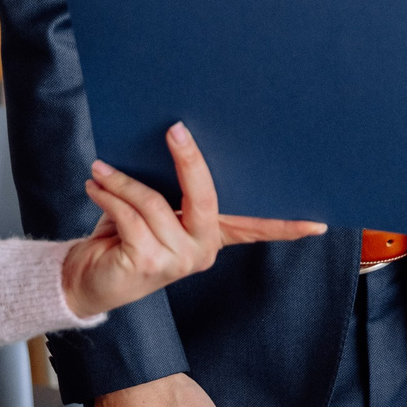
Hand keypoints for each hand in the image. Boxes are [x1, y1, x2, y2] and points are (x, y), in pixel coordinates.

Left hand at [60, 122, 324, 319]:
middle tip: (175, 129)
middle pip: (207, 198)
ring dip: (123, 180)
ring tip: (101, 167)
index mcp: (214, 235)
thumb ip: (175, 188)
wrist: (87, 277)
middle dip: (190, 160)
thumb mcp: (157, 207)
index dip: (288, 224)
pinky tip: (95, 185)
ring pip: (156, 203)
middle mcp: (203, 250)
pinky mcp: (149, 262)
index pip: (258, 228)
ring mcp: (178, 260)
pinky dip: (109, 196)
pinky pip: (131, 216)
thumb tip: (179, 136)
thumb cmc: (123, 235)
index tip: (319, 222)